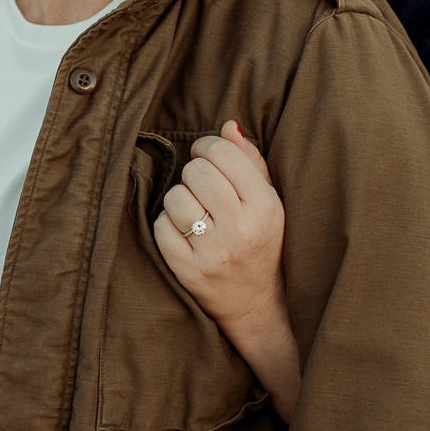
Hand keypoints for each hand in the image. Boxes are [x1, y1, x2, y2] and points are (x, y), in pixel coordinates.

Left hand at [154, 121, 301, 420]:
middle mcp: (241, 229)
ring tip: (194, 211)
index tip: (206, 154)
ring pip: (175, 197)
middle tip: (201, 185)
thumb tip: (227, 125)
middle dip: (194, 172)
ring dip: (180, 199)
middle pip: (196, 172)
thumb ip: (250, 160)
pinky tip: (184, 232)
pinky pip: (160, 227)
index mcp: (265, 206)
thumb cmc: (261, 241)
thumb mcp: (269, 201)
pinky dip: (167, 225)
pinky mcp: (188, 271)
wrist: (257, 305)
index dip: (207, 146)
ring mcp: (213, 253)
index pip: (224, 153)